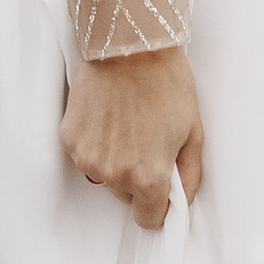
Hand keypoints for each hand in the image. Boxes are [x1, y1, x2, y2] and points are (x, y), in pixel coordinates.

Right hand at [60, 46, 202, 231]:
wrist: (130, 44)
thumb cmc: (165, 81)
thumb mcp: (193, 132)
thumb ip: (189, 176)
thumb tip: (181, 200)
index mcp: (148, 177)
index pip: (149, 219)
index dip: (158, 205)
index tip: (160, 188)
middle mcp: (114, 174)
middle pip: (125, 196)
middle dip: (136, 177)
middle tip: (146, 140)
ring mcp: (88, 157)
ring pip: (103, 176)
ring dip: (113, 160)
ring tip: (126, 123)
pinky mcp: (70, 139)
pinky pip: (84, 156)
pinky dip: (94, 143)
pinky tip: (107, 116)